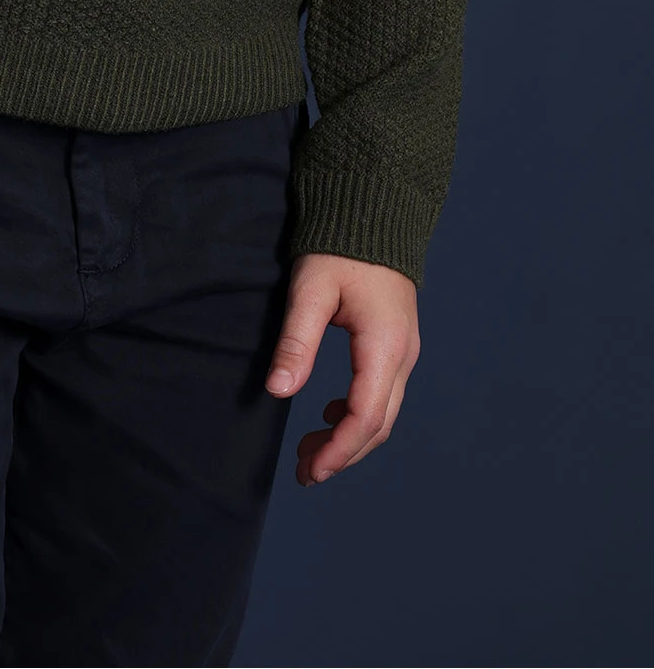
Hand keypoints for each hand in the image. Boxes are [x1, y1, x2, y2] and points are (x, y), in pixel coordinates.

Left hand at [265, 253, 419, 484]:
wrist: (374, 209)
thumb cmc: (341, 246)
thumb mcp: (311, 290)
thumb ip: (296, 341)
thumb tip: (278, 392)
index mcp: (385, 345)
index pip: (366, 416)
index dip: (339, 449)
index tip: (310, 470)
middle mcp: (402, 354)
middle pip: (379, 424)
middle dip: (342, 453)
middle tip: (303, 472)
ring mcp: (403, 350)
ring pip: (383, 412)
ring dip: (349, 437)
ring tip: (309, 450)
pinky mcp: (395, 343)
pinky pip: (381, 392)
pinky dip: (356, 414)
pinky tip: (328, 413)